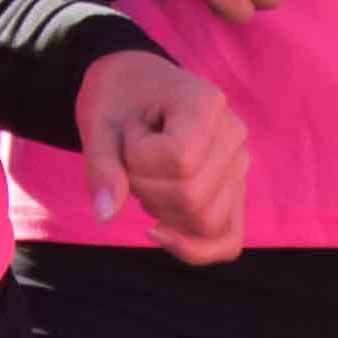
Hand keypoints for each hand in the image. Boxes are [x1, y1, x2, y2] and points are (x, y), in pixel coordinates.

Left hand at [77, 51, 245, 258]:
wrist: (133, 88)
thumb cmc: (118, 100)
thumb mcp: (98, 122)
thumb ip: (101, 165)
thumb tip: (105, 214)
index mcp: (208, 102)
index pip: (179, 159)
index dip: (138, 159)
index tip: (129, 130)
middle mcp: (234, 135)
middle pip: (192, 196)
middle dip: (144, 187)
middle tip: (130, 157)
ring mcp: (238, 167)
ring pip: (206, 223)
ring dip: (161, 210)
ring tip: (148, 176)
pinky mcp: (234, 195)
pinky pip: (227, 242)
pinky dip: (193, 249)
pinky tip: (158, 232)